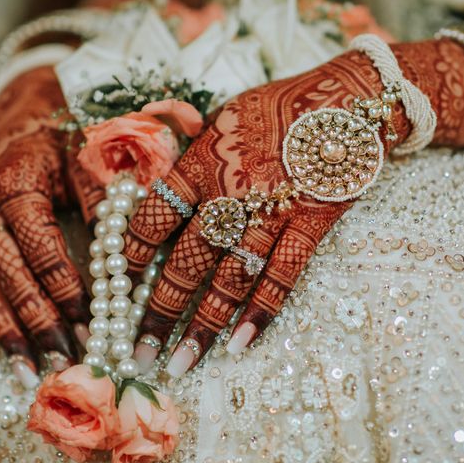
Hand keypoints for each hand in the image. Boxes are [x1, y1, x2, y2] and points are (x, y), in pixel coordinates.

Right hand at [0, 66, 103, 384]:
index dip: (68, 292)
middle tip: (66, 363)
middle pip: (11, 277)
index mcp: (15, 182)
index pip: (43, 249)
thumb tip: (128, 251)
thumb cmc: (66, 127)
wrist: (21, 102)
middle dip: (39, 325)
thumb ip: (106, 196)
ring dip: (7, 333)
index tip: (95, 326)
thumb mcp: (91, 148)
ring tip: (29, 372)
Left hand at [120, 40, 463, 376]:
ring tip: (180, 364)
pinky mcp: (309, 225)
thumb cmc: (278, 105)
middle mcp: (229, 192)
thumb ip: (191, 156)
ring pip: (229, 280)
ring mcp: (271, 212)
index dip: (130, 254)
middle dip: (158, 311)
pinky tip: (240, 345)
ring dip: (202, 326)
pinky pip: (282, 277)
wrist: (348, 99)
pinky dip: (261, 312)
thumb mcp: (221, 116)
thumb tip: (159, 189)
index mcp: (201, 161)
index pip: (154, 216)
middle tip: (138, 352)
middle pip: (185, 261)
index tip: (116, 287)